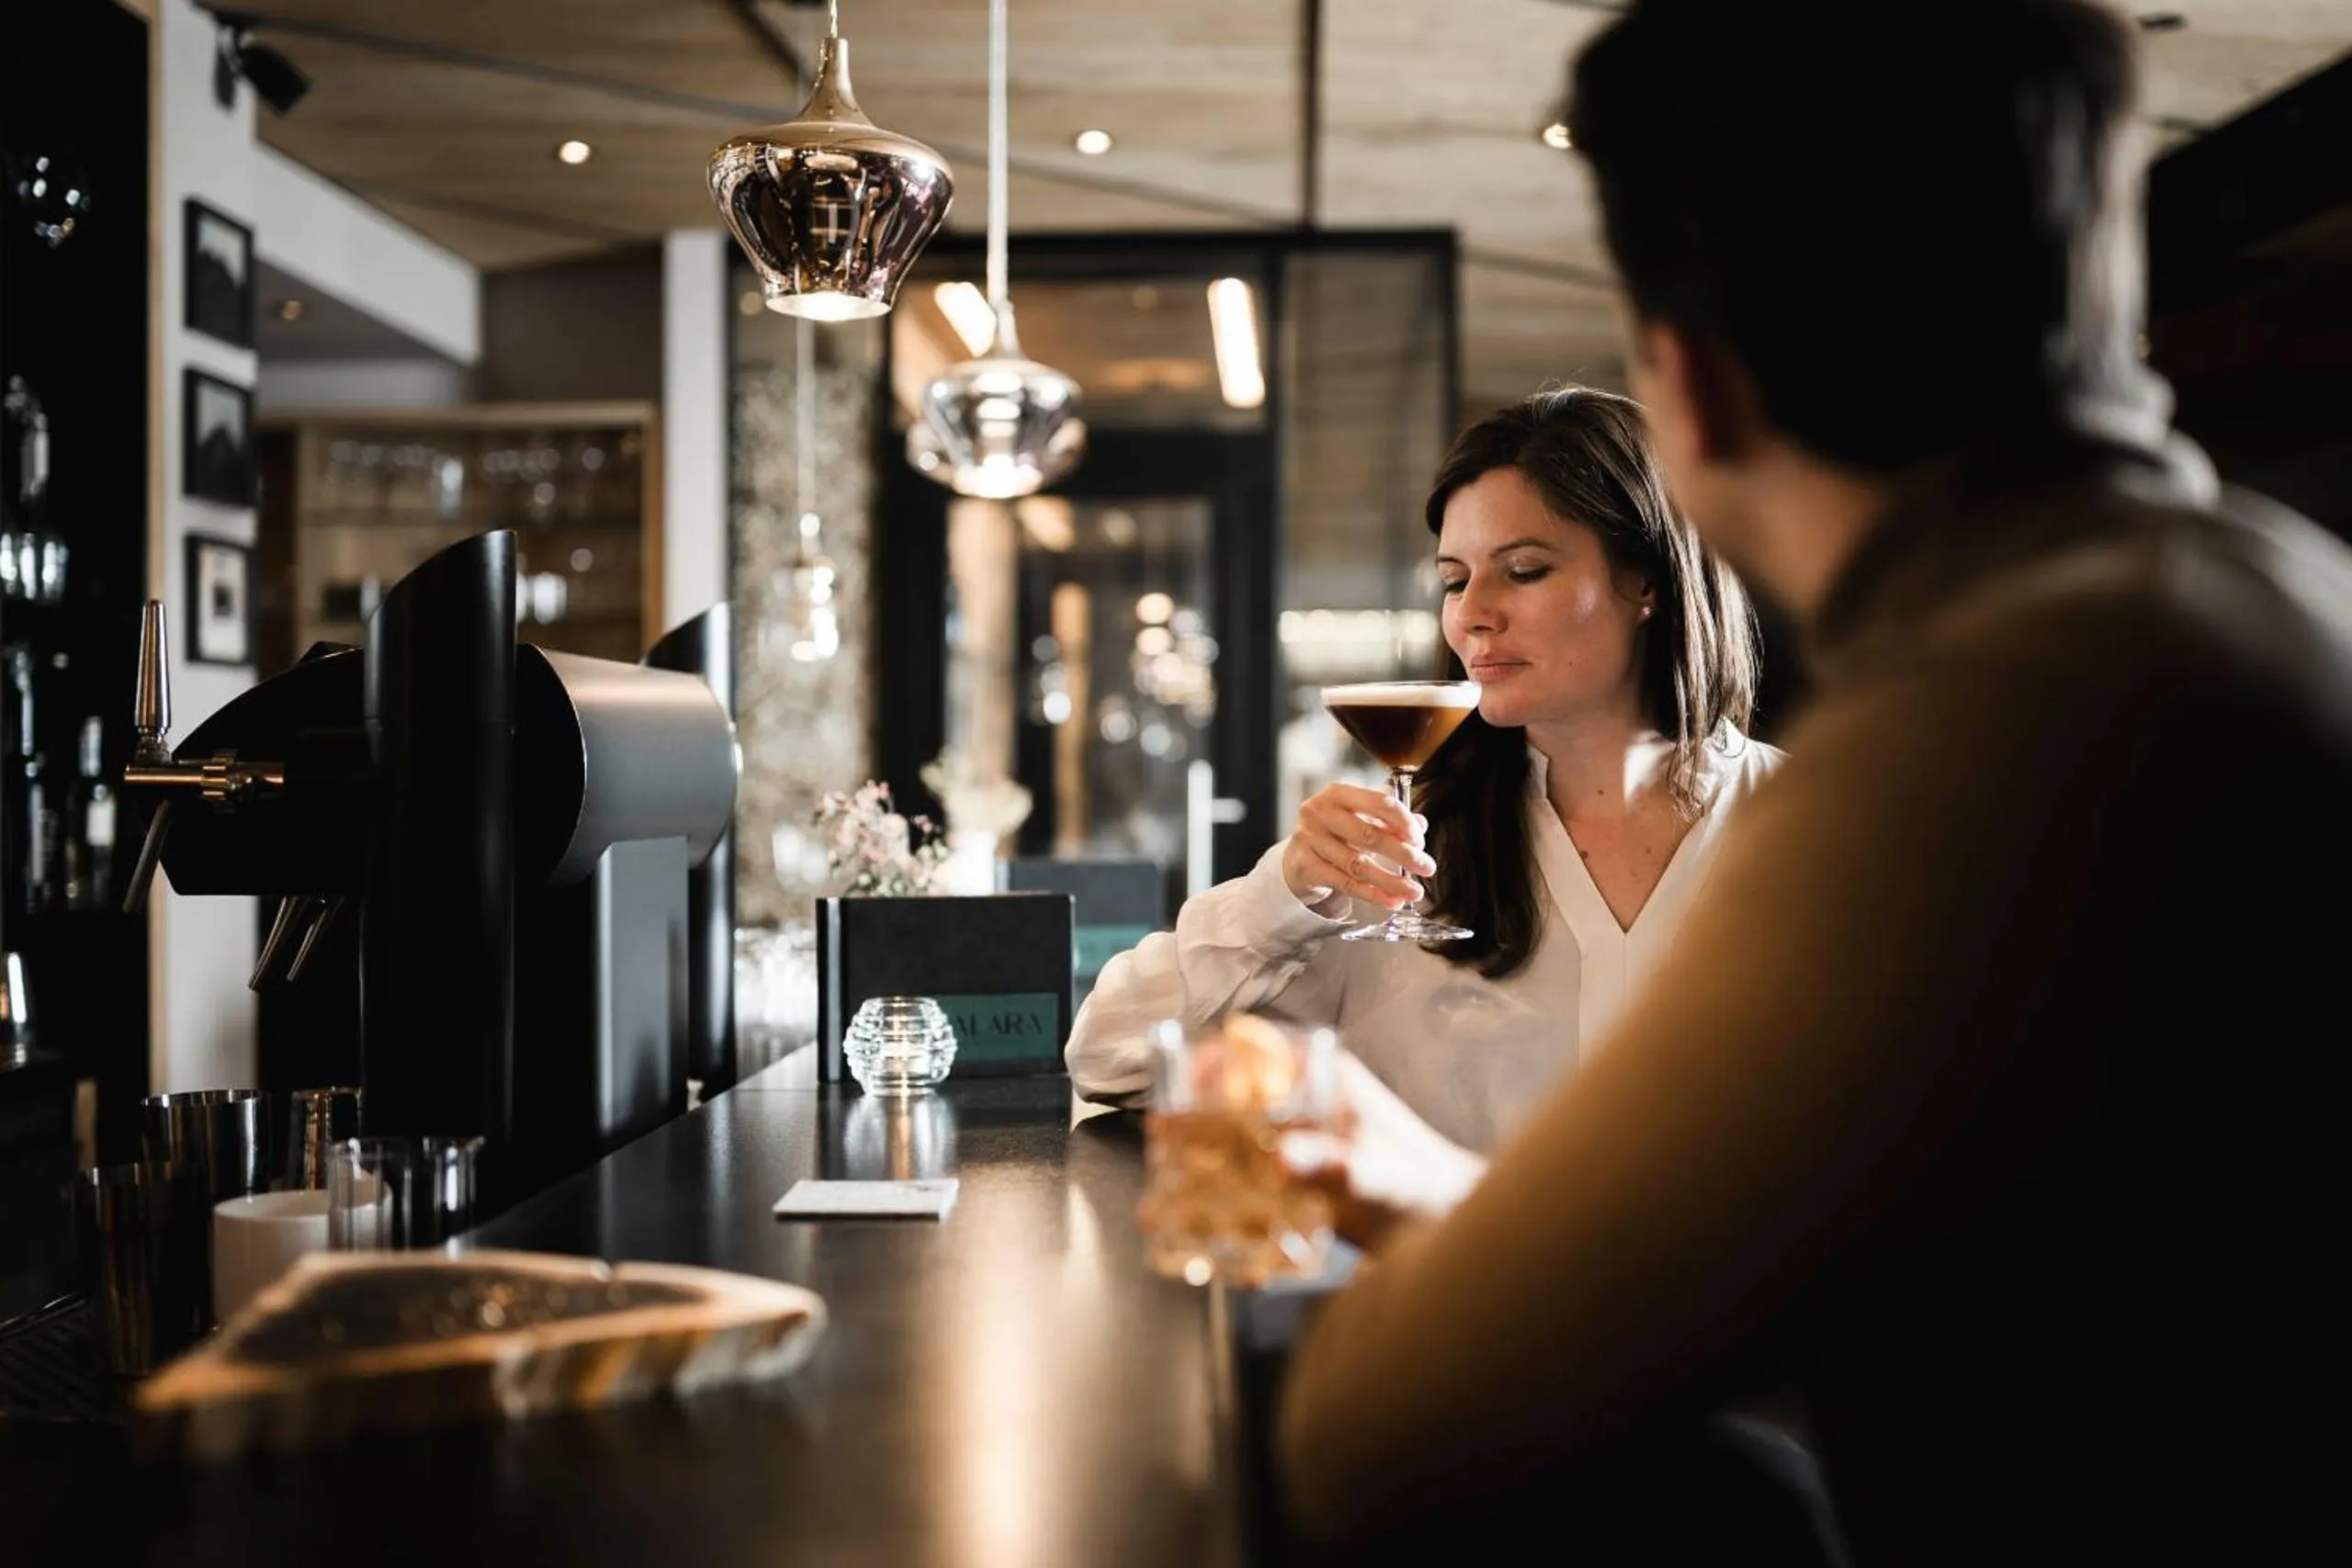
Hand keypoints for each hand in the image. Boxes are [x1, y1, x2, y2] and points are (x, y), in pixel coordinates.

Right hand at [1281, 783, 1436, 909]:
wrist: (1298, 856)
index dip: (1403, 822)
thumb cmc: (1335, 833)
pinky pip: (1345, 883)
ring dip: (1391, 881)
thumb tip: (1420, 826)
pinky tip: (1391, 900)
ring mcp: (1309, 839)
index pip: (1378, 802)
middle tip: (1426, 867)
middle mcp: (1320, 812)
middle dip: (1404, 855)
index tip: (1420, 840)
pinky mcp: (1305, 866)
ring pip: (1358, 865)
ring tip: (1413, 891)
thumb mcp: (1361, 819)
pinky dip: (1372, 894)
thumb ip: (1389, 821)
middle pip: (1369, 836)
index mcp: (1338, 793)